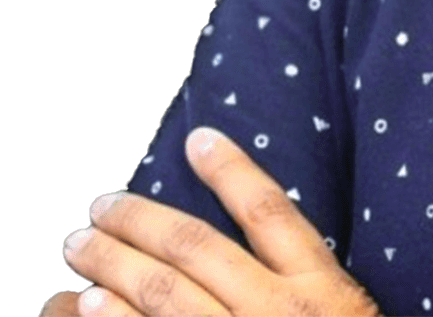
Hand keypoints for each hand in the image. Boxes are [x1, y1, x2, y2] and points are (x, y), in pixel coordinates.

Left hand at [47, 126, 378, 316]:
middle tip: (102, 206)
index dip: (231, 169)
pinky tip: (89, 308)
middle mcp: (279, 314)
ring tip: (83, 247)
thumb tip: (260, 234)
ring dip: (114, 264)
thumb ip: (309, 281)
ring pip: (164, 295)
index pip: (269, 210)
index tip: (198, 138)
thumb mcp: (347, 314)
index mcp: (321, 287)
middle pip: (196, 249)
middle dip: (140, 222)